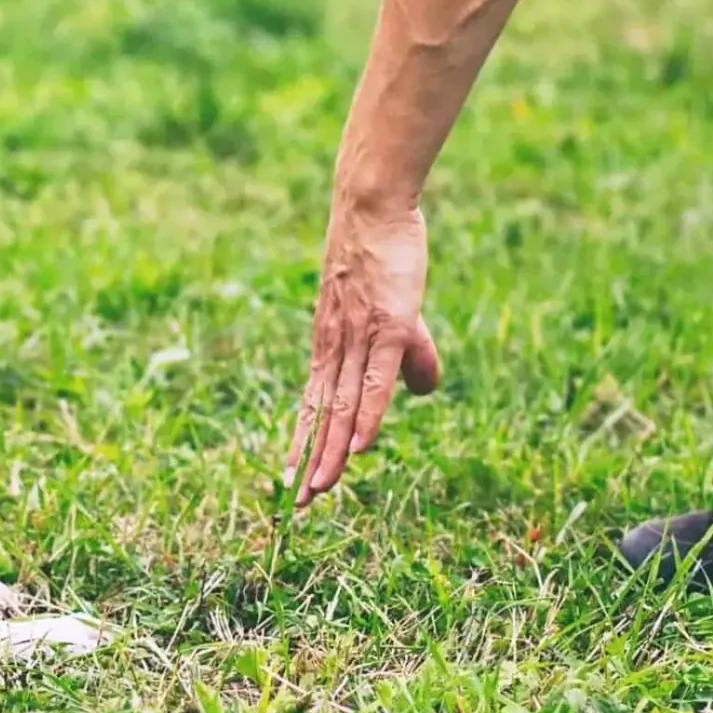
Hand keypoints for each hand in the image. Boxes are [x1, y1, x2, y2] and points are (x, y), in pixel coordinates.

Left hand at [284, 197, 443, 506]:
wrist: (373, 206)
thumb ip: (411, 356)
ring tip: (319, 489)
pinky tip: (361, 447)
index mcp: (330, 346)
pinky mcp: (388, 326)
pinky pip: (375, 380)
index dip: (303, 444)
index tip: (290, 481)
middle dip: (309, 460)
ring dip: (332, 450)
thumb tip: (423, 393)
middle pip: (321, 414)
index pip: (313, 405)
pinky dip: (367, 416)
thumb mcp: (398, 314)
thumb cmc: (383, 256)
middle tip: (295, 505)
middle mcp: (336, 347)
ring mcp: (360, 337)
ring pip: (343, 405)